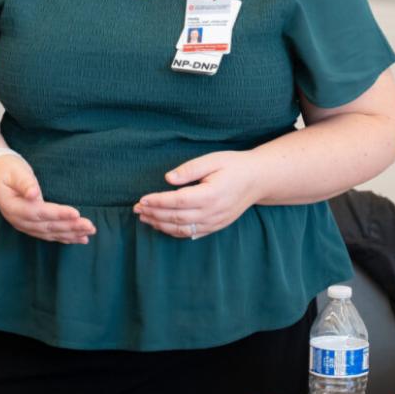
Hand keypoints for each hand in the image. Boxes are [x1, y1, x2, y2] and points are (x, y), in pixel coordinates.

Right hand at [0, 154, 95, 244]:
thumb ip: (24, 183)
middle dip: (70, 226)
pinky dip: (65, 237)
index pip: (38, 212)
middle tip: (90, 226)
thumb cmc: (7, 170)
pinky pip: (49, 234)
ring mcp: (24, 225)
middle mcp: (18, 220)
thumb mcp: (14, 171)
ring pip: (50, 233)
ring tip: (89, 232)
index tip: (75, 213)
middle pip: (47, 226)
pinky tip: (79, 239)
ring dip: (71, 234)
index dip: (57, 214)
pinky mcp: (31, 225)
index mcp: (12, 207)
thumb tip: (33, 193)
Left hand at [134, 151, 258, 238]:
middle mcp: (212, 212)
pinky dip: (174, 232)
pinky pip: (191, 234)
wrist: (258, 180)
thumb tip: (168, 179)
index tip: (141, 199)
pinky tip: (161, 226)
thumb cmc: (234, 166)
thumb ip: (190, 169)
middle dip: (154, 214)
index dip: (158, 202)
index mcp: (211, 194)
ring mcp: (215, 222)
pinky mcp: (216, 226)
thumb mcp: (213, 160)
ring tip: (144, 218)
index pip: (178, 201)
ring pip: (182, 229)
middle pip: (177, 217)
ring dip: (160, 225)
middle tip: (136, 209)